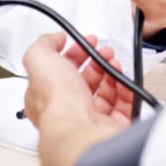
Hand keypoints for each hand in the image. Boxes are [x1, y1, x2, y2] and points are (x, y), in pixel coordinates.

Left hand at [23, 32, 131, 165]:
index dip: (73, 53)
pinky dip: (126, 91)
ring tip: (114, 63)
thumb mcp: (38, 59)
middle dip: (96, 61)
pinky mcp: (110, 127)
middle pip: (84, 81)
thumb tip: (55, 39)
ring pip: (105, 93)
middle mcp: (68, 109)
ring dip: (111, 72)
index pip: (60, 70)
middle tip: (104, 51)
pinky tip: (124, 80)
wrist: (78, 127)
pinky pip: (123, 107)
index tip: (85, 42)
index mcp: (47, 94)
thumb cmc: (56, 100)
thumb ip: (44, 44)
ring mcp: (89, 119)